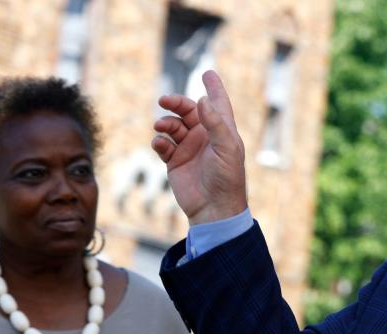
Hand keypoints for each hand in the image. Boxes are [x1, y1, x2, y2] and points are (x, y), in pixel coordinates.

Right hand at [152, 71, 247, 224]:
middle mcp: (204, 137)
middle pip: (187, 110)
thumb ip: (215, 123)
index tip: (207, 72)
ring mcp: (188, 148)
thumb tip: (201, 100)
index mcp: (221, 131)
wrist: (213, 208)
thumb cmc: (227, 178)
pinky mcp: (174, 161)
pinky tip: (160, 145)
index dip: (214, 88)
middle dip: (175, 103)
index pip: (217, 104)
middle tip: (165, 100)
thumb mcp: (226, 148)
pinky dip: (159, 141)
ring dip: (165, 122)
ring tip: (161, 127)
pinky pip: (162, 144)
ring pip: (172, 126)